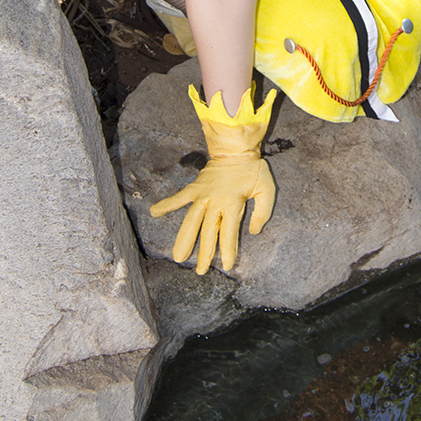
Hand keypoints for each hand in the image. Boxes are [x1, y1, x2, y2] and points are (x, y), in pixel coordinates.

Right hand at [151, 153, 274, 273]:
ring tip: (178, 256)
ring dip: (184, 239)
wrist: (236, 148)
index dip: (227, 251)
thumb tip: (254, 232)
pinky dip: (166, 204)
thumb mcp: (267, 189)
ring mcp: (203, 195)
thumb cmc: (253, 170)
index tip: (225, 266)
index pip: (229, 233)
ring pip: (191, 221)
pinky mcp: (195, 188)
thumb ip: (262, 212)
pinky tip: (154, 212)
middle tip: (200, 272)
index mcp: (233, 204)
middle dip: (204, 253)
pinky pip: (179, 198)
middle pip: (208, 232)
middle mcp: (215, 202)